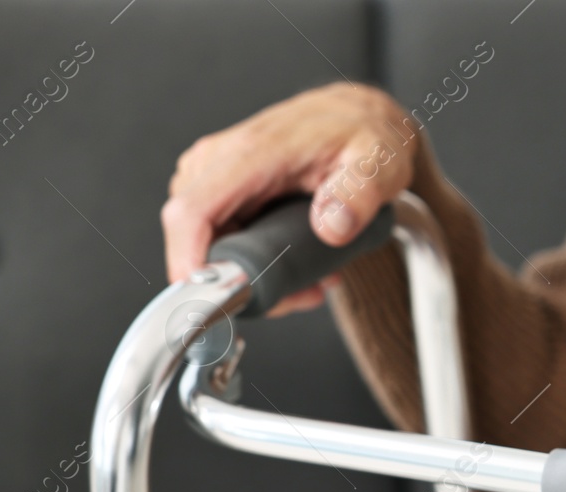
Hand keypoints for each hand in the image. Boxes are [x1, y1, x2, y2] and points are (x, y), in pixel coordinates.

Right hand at [162, 83, 415, 314]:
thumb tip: (332, 228)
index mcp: (249, 154)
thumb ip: (358, 195)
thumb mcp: (376, 165)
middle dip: (242, 284)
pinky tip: (296, 269)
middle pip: (196, 241)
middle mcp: (220, 162)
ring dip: (255, 278)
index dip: (190, 261)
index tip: (211, 300)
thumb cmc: (362, 135)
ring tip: (309, 281)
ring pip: (209, 247)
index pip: (191, 213)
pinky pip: (222, 239)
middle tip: (301, 295)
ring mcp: (216, 175)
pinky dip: (255, 265)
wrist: (358, 118)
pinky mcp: (223, 189)